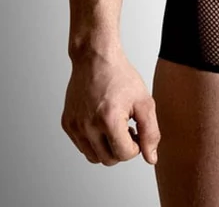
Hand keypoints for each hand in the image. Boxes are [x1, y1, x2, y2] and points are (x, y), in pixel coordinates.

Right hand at [61, 47, 161, 165]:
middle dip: (122, 148)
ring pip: (93, 157)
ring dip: (107, 148)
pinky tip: (102, 122)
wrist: (95, 58)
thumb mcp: (144, 101)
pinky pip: (82, 146)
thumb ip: (151, 132)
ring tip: (115, 126)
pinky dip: (94, 140)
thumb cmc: (120, 76)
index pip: (125, 155)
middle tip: (127, 128)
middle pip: (109, 160)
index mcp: (108, 120)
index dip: (136, 146)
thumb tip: (151, 158)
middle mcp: (87, 126)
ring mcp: (74, 126)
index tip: (137, 130)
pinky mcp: (67, 123)